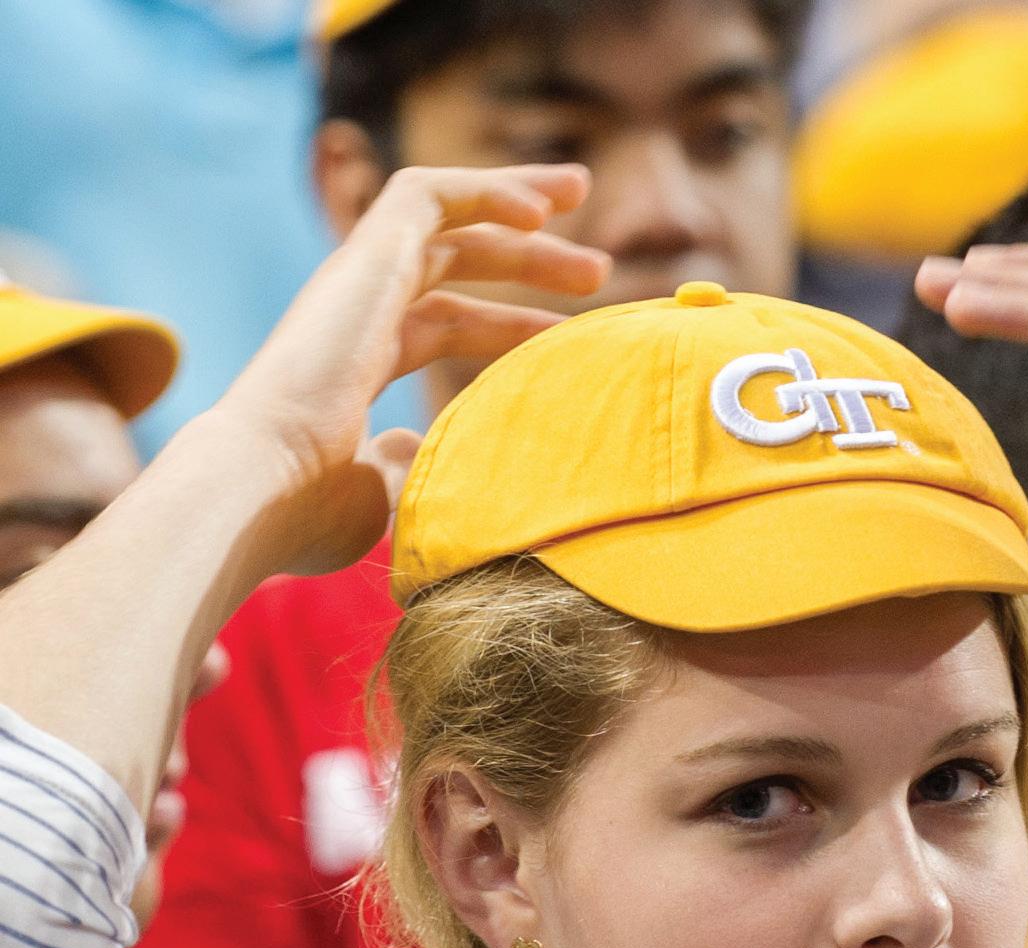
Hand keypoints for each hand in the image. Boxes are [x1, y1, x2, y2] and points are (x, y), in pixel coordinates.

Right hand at [214, 164, 607, 574]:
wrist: (264, 489)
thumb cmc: (313, 513)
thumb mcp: (387, 494)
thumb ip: (412, 465)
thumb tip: (422, 452)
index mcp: (360, 364)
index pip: (447, 323)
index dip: (513, 326)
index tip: (573, 342)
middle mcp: (357, 312)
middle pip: (453, 261)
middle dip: (527, 256)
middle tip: (599, 267)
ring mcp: (356, 281)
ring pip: (442, 214)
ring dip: (516, 204)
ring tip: (584, 197)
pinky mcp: (360, 256)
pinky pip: (425, 194)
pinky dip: (483, 190)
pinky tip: (542, 210)